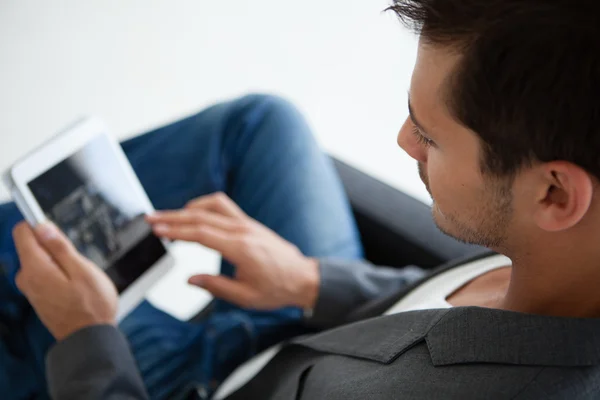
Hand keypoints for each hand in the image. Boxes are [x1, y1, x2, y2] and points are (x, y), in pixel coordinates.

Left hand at [13, 222, 117, 340]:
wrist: (90, 338)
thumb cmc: (92, 307)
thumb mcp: (83, 270)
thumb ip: (61, 248)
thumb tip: (43, 227)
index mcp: (36, 268)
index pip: (22, 232)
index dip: (39, 224)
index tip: (55, 227)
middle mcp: (27, 278)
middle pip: (33, 246)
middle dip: (54, 247)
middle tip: (77, 261)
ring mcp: (31, 289)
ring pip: (41, 261)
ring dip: (59, 262)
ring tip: (78, 277)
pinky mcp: (38, 297)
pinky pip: (44, 275)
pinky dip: (58, 274)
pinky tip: (75, 287)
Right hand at [146, 192, 319, 309]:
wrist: (302, 277)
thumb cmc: (276, 289)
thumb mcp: (245, 297)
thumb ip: (215, 287)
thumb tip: (189, 280)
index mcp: (241, 249)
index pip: (201, 234)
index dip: (176, 231)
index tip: (157, 230)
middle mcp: (243, 231)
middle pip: (201, 216)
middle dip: (173, 217)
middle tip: (151, 219)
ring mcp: (247, 224)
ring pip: (213, 206)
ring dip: (187, 208)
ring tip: (168, 217)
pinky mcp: (249, 223)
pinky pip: (224, 207)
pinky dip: (205, 206)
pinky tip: (193, 214)